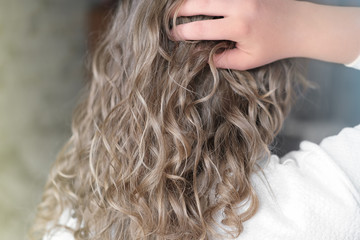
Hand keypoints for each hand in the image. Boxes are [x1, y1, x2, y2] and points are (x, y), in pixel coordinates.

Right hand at [172, 0, 300, 69]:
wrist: (302, 26)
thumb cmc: (275, 46)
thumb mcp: (249, 61)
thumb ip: (224, 60)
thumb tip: (203, 55)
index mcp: (239, 27)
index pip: (202, 28)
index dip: (183, 32)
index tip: (171, 35)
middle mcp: (240, 6)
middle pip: (201, 3)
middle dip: (180, 9)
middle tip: (168, 16)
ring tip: (179, 6)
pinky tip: (200, 2)